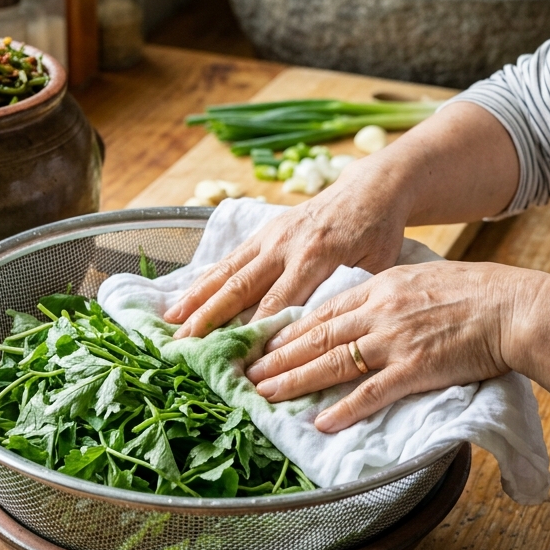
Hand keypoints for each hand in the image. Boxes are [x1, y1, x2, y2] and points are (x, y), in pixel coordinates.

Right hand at [165, 161, 410, 337]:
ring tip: (171, 324)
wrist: (370, 188)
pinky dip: (204, 280)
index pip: (278, 302)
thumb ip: (345, 295)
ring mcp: (270, 236)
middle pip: (241, 288)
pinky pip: (229, 259)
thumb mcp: (376, 265)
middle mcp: (285, 244)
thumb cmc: (377, 232)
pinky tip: (185, 298)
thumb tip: (317, 334)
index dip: (256, 333)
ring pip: (227, 272)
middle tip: (187, 346)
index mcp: (316, 255)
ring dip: (197, 299)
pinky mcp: (263, 231)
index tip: (237, 361)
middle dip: (211, 319)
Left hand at [244, 261, 545, 431]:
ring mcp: (396, 340)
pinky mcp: (417, 368)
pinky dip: (345, 408)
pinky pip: (373, 392)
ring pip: (333, 362)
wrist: (514, 306)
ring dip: (295, 381)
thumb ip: (388, 296)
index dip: (287, 330)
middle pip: (317, 337)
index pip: (322, 311)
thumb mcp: (421, 280)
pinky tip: (322, 422)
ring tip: (265, 395)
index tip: (262, 343)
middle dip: (277, 357)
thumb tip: (362, 313)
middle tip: (245, 373)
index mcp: (380, 286)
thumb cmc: (476, 293)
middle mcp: (380, 310)